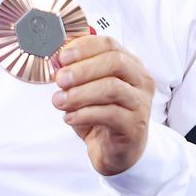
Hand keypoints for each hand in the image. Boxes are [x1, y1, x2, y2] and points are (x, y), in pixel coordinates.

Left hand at [51, 35, 154, 176]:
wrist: (115, 151)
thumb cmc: (101, 117)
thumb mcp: (85, 90)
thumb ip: (73, 74)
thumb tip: (55, 61)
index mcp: (129, 64)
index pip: (110, 44)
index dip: (84, 47)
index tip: (62, 57)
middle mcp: (140, 80)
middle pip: (115, 62)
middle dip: (83, 69)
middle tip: (60, 80)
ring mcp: (140, 103)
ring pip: (112, 88)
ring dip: (80, 93)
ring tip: (59, 101)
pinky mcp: (134, 126)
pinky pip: (110, 114)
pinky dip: (84, 114)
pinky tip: (69, 117)